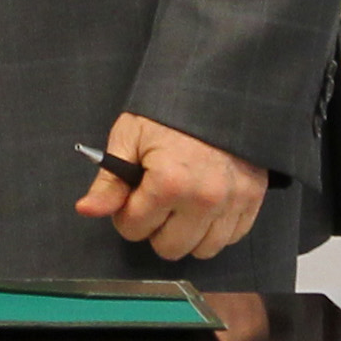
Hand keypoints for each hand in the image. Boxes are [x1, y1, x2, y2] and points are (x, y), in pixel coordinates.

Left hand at [74, 112, 269, 261]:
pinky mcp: (254, 200)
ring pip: (202, 250)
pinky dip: (215, 228)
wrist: (219, 90)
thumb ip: (109, 181)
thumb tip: (86, 210)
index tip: (133, 193)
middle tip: (156, 199)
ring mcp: (233, 202)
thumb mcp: (130, 137)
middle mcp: (205, 199)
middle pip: (168, 248)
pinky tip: (205, 205)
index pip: (133, 229)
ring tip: (182, 203)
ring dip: (187, 233)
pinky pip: (231, 237)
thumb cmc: (169, 112)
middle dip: (155, 227)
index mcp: (169, 183)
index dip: (126, 212)